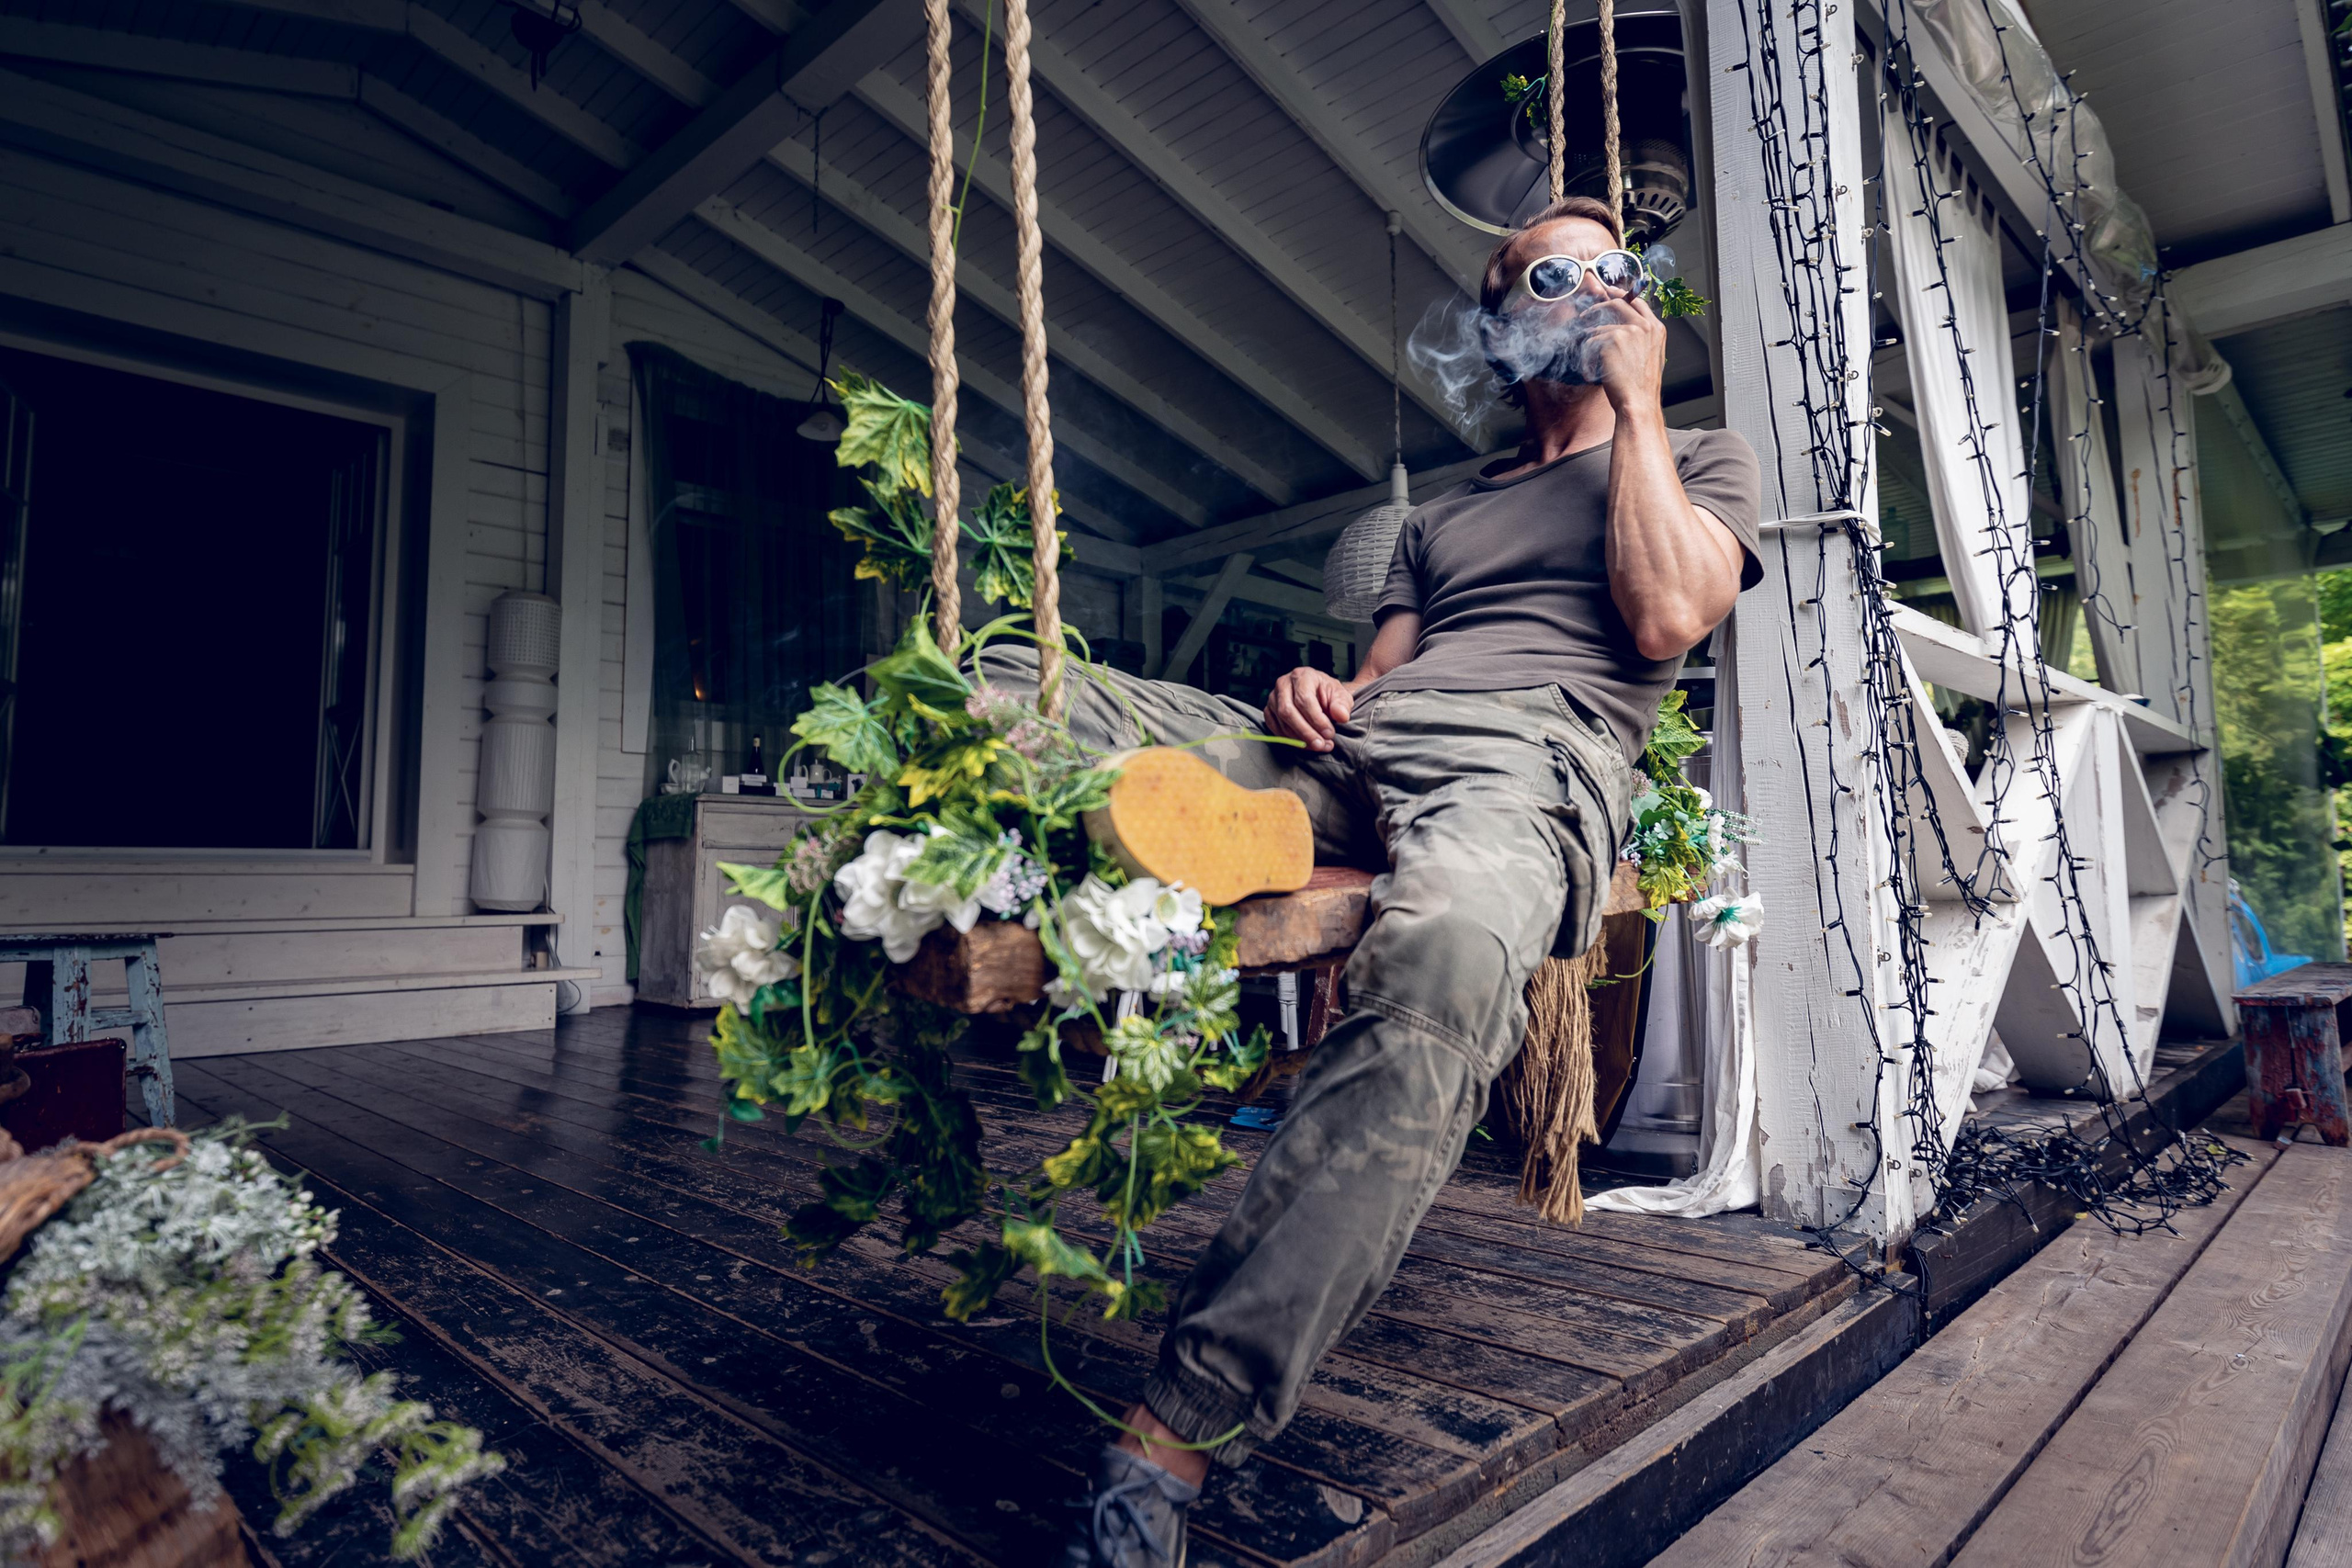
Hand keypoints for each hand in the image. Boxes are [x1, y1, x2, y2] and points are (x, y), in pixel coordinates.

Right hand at [1265, 667, 1353, 752]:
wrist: (1318, 695)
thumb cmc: (1328, 694)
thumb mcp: (1340, 696)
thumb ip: (1342, 705)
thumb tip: (1341, 716)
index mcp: (1302, 676)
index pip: (1304, 700)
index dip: (1316, 720)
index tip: (1329, 733)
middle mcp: (1283, 684)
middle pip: (1288, 712)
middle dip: (1306, 732)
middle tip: (1321, 745)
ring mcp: (1273, 697)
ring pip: (1281, 722)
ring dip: (1299, 739)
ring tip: (1318, 746)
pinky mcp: (1269, 710)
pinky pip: (1274, 728)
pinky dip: (1289, 740)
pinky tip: (1305, 744)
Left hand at [1583, 290, 1667, 411]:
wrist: (1638, 402)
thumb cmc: (1640, 387)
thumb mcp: (1648, 358)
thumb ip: (1640, 339)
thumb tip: (1620, 328)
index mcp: (1657, 329)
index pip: (1639, 302)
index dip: (1622, 295)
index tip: (1609, 291)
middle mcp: (1646, 325)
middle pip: (1618, 303)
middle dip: (1598, 307)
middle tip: (1584, 315)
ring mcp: (1630, 330)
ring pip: (1598, 329)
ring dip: (1590, 348)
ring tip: (1592, 366)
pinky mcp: (1614, 338)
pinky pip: (1589, 343)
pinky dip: (1586, 360)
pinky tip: (1592, 374)